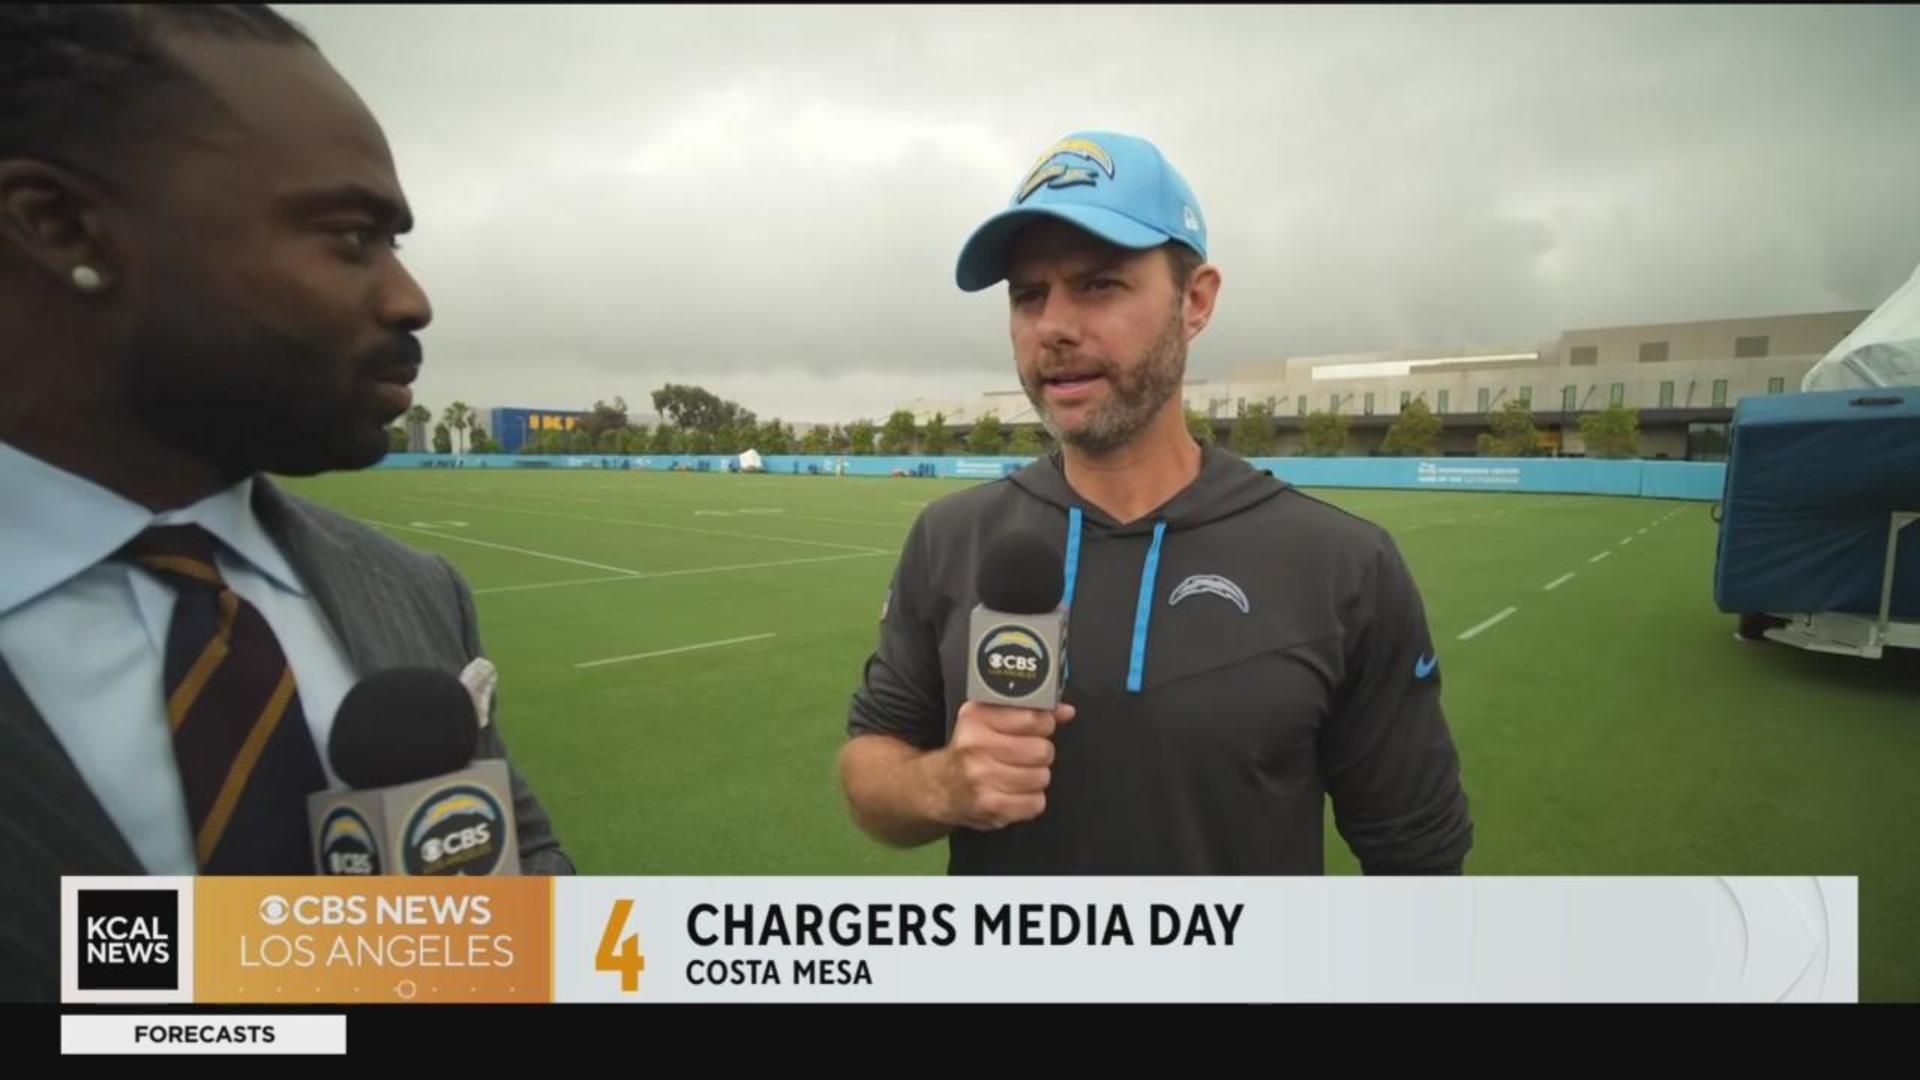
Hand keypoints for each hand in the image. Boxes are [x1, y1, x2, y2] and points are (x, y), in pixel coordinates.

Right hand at [926, 700, 1076, 830]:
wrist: (941, 787)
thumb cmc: (969, 752)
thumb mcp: (989, 721)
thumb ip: (1029, 712)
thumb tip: (1065, 711)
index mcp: (976, 719)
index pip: (1033, 718)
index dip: (1044, 724)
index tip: (1039, 727)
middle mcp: (976, 746)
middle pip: (1041, 750)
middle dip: (1039, 753)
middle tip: (1024, 755)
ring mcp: (982, 778)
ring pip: (1041, 777)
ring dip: (1035, 778)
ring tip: (1016, 774)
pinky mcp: (990, 806)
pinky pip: (1035, 803)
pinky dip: (1030, 801)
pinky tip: (1014, 793)